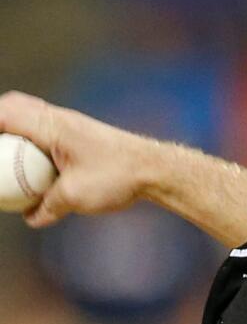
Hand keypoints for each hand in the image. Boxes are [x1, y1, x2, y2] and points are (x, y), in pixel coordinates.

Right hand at [0, 91, 154, 226]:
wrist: (155, 168)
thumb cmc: (117, 177)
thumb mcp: (74, 197)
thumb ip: (47, 206)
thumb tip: (32, 217)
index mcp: (53, 126)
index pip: (5, 113)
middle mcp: (60, 119)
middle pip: (15, 106)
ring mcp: (73, 125)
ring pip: (33, 116)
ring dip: (15, 128)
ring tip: (10, 153)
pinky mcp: (84, 135)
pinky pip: (49, 130)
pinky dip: (34, 138)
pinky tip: (35, 162)